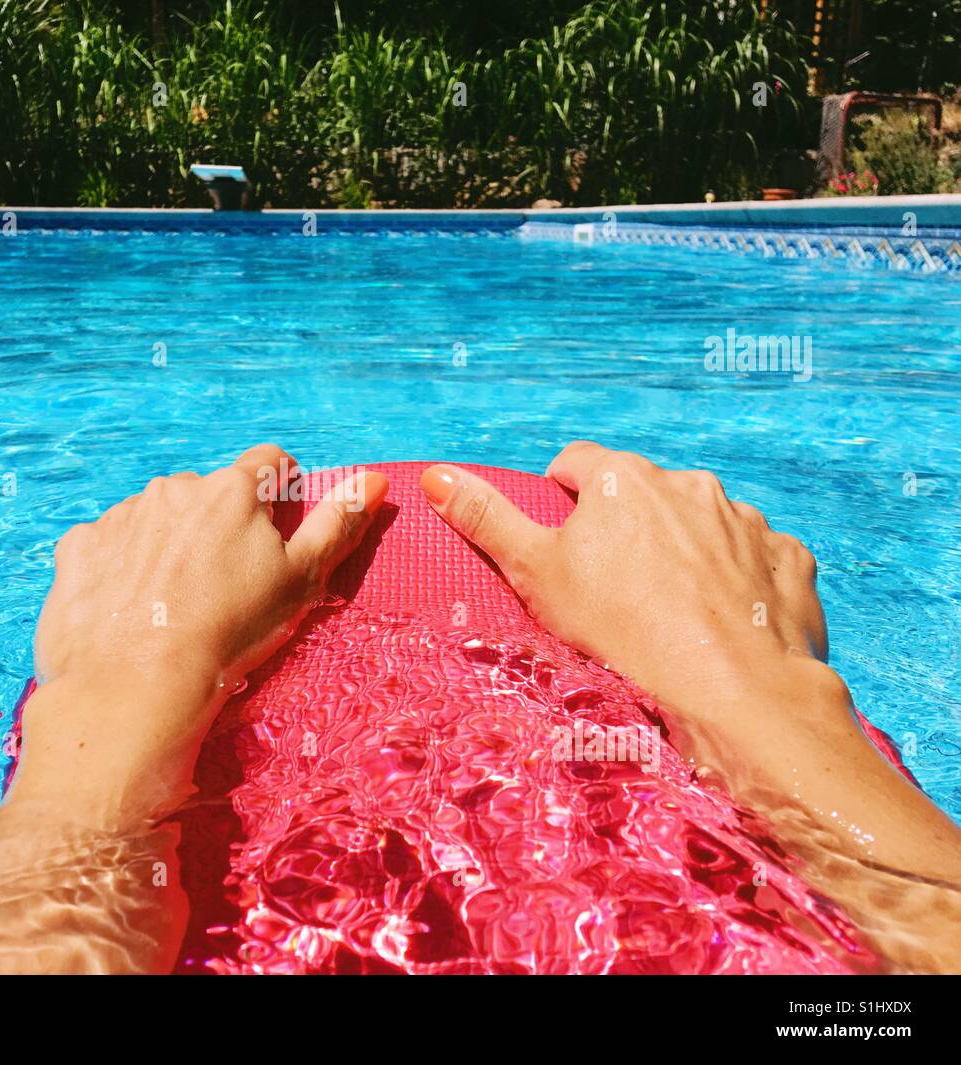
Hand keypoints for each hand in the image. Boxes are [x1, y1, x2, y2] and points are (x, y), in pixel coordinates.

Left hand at [19, 445, 388, 828]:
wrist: (133, 685)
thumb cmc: (229, 634)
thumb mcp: (301, 583)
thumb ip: (337, 525)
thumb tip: (373, 480)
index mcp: (232, 491)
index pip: (270, 465)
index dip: (278, 496)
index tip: (272, 536)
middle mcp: (174, 488)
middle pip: (208, 494)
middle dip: (217, 525)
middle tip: (220, 585)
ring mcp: (122, 515)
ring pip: (157, 518)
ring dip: (168, 544)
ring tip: (172, 603)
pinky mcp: (79, 546)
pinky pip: (108, 544)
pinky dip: (120, 565)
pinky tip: (130, 608)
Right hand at [421, 443, 960, 973]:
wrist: (732, 688)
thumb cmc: (621, 628)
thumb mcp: (536, 573)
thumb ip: (486, 519)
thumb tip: (435, 475)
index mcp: (623, 479)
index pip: (577, 463)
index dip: (562, 496)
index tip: (564, 538)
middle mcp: (688, 484)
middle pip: (643, 493)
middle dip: (627, 526)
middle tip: (614, 586)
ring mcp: (745, 519)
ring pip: (701, 523)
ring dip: (685, 550)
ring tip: (672, 610)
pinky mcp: (787, 557)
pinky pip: (755, 556)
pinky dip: (737, 579)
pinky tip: (723, 619)